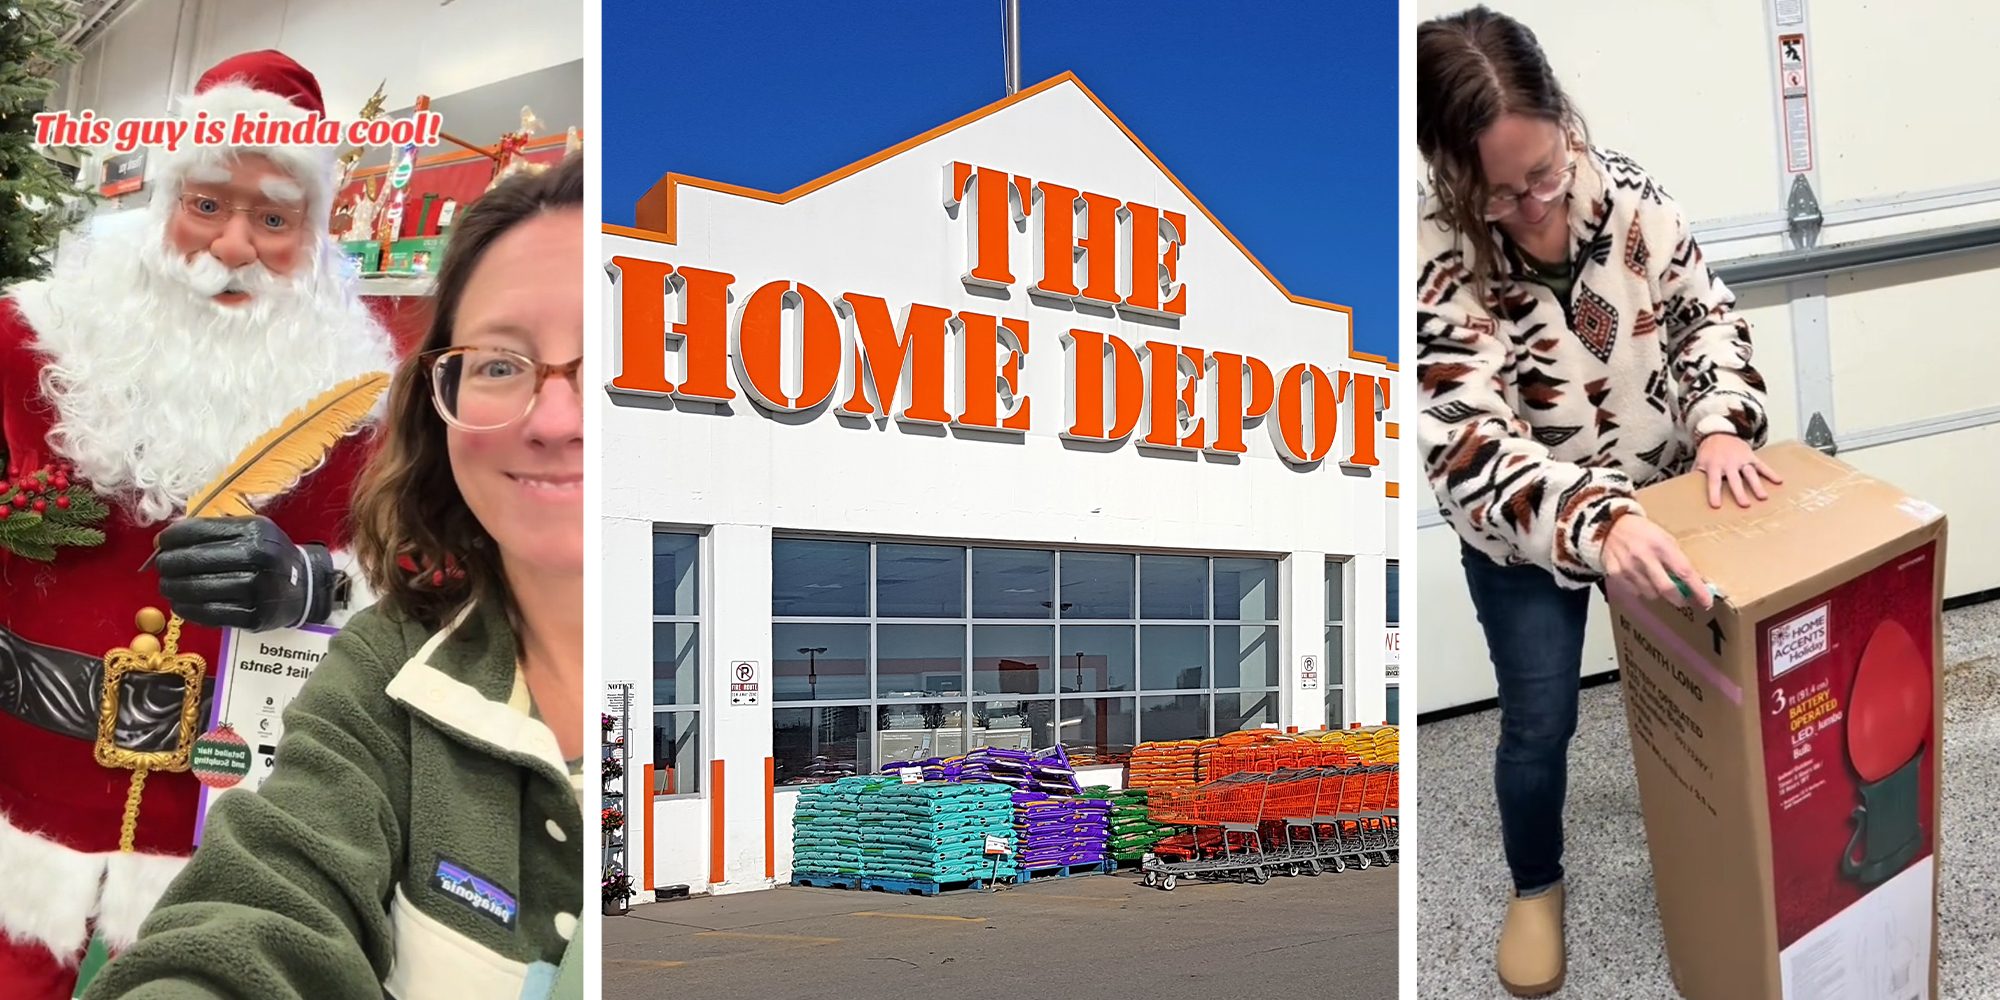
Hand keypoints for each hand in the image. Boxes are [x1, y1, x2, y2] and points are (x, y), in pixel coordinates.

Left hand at [155, 516, 334, 630]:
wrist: (304, 585)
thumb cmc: (268, 555)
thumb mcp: (251, 531)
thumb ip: (213, 531)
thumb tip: (163, 541)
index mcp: (254, 532)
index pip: (199, 531)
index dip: (172, 538)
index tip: (160, 544)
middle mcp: (257, 558)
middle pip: (194, 560)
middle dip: (168, 564)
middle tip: (163, 568)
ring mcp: (257, 589)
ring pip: (198, 589)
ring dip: (174, 589)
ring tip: (167, 587)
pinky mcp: (255, 615)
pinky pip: (210, 614)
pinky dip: (188, 610)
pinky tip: (180, 605)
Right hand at [1603, 514, 1710, 609]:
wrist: (1609, 525)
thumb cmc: (1641, 531)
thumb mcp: (1664, 538)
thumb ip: (1676, 558)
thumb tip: (1690, 581)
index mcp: (1662, 545)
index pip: (1684, 572)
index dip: (1697, 590)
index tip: (1706, 602)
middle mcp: (1645, 557)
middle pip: (1667, 589)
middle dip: (1678, 598)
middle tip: (1682, 599)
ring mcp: (1629, 567)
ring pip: (1651, 594)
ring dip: (1658, 593)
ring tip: (1656, 583)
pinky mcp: (1616, 574)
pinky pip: (1635, 592)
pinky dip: (1642, 590)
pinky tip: (1641, 579)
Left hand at [1695, 434, 1781, 509]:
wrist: (1719, 432)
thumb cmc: (1708, 451)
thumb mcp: (1699, 462)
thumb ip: (1697, 475)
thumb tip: (1687, 492)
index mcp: (1714, 466)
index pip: (1713, 481)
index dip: (1714, 493)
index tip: (1716, 505)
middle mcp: (1729, 463)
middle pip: (1735, 479)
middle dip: (1739, 492)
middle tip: (1744, 505)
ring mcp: (1741, 459)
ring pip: (1750, 473)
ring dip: (1757, 485)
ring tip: (1763, 497)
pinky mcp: (1751, 456)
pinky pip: (1762, 465)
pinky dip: (1770, 473)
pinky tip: (1779, 481)